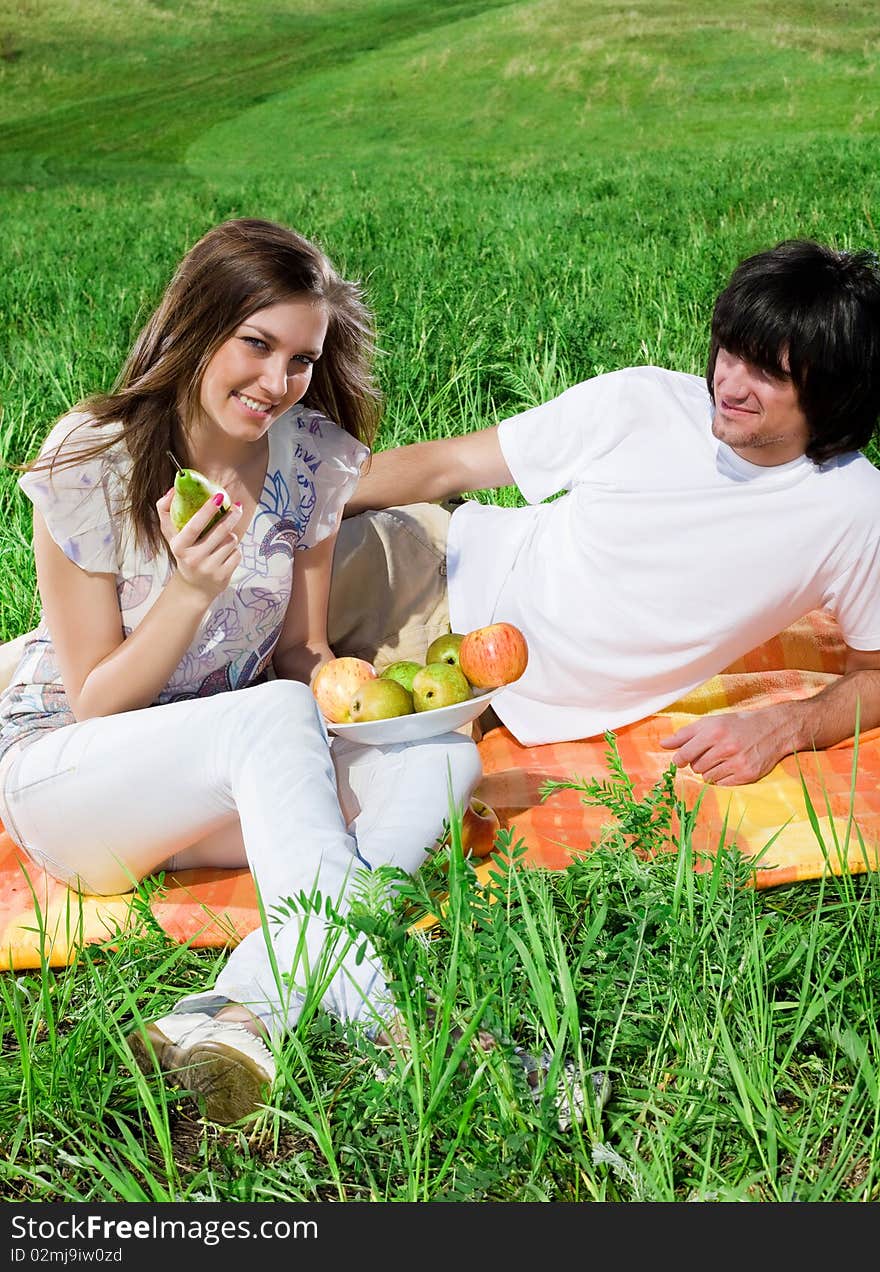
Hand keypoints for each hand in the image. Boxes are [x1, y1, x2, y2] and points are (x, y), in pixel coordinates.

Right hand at [156, 488, 243, 601]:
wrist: (194, 587)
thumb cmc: (183, 553)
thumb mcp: (171, 535)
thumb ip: (166, 512)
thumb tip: (172, 490)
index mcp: (179, 546)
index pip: (194, 525)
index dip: (207, 510)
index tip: (219, 497)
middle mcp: (193, 559)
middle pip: (220, 531)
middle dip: (231, 516)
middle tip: (237, 507)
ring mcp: (209, 569)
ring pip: (230, 541)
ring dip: (230, 536)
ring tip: (223, 538)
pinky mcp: (223, 576)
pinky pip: (237, 554)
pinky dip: (234, 550)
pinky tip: (226, 553)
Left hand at [660, 708, 790, 785]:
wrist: (773, 729)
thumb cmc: (738, 725)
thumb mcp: (711, 722)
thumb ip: (685, 734)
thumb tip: (663, 744)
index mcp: (714, 732)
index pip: (685, 753)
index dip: (679, 759)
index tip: (680, 760)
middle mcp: (725, 747)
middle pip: (696, 767)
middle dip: (698, 762)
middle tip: (710, 754)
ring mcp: (737, 762)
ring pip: (708, 777)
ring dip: (710, 771)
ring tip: (722, 759)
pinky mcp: (747, 775)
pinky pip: (722, 784)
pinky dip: (722, 778)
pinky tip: (730, 766)